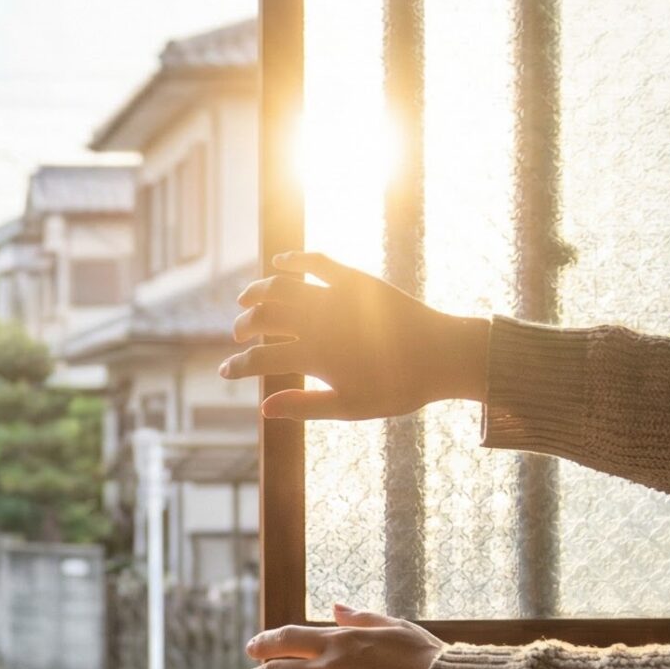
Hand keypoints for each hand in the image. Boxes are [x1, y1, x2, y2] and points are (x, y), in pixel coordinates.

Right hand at [218, 251, 491, 420]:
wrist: (444, 355)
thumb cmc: (398, 388)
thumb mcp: (350, 407)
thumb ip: (305, 407)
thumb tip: (263, 409)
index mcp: (316, 357)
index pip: (261, 359)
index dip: (238, 366)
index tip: (225, 371)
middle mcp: (319, 322)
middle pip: (264, 319)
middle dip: (244, 328)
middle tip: (239, 336)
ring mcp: (335, 297)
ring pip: (281, 286)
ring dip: (257, 292)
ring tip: (246, 301)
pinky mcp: (355, 279)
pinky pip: (316, 262)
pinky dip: (294, 259)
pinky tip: (280, 263)